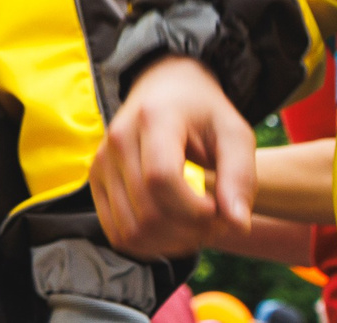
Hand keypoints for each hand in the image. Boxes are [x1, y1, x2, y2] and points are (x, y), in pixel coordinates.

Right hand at [91, 54, 256, 256]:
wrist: (164, 89)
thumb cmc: (204, 113)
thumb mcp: (234, 134)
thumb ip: (240, 177)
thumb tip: (238, 225)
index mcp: (152, 120)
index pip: (161, 178)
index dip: (195, 209)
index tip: (220, 209)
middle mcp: (117, 140)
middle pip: (148, 211)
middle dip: (191, 230)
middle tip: (217, 221)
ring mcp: (101, 161)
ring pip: (131, 230)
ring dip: (172, 243)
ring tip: (196, 227)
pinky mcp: (95, 180)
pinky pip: (117, 233)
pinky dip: (150, 245)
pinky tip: (173, 232)